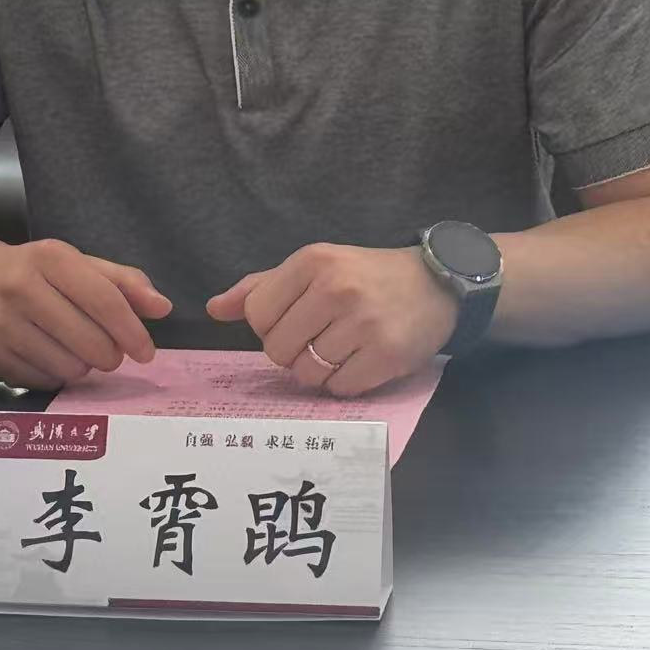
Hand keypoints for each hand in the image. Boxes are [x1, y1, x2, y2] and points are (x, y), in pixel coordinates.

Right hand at [0, 235, 172, 389]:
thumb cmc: (28, 270)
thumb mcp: (73, 263)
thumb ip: (121, 281)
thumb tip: (163, 307)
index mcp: (50, 258)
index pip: (104, 301)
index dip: (132, 331)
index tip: (147, 351)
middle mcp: (21, 288)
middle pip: (90, 343)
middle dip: (109, 354)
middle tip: (108, 351)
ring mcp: (1, 325)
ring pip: (68, 368)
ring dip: (82, 367)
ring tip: (74, 349)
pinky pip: (42, 382)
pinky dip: (54, 376)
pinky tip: (48, 356)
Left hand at [206, 244, 456, 396]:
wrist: (434, 282)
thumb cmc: (364, 275)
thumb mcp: (314, 266)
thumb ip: (263, 286)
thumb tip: (215, 309)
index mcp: (313, 261)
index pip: (257, 314)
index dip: (269, 326)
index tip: (294, 319)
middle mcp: (336, 289)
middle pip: (277, 349)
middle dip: (292, 351)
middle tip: (318, 337)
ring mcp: (363, 323)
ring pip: (306, 373)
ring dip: (318, 369)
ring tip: (340, 348)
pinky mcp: (387, 354)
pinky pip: (339, 388)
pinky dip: (344, 382)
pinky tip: (359, 360)